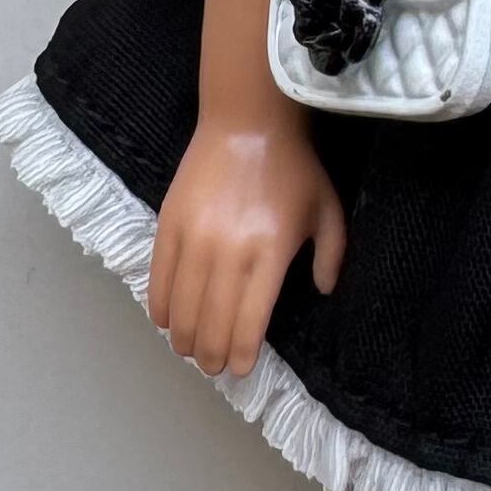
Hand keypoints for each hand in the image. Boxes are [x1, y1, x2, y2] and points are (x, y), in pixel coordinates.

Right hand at [147, 116, 346, 379]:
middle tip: (213, 366)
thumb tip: (323, 292)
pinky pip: (158, 277)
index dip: (241, 353)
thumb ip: (331, 255)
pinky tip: (166, 320)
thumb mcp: (328, 209)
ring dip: (183, 337)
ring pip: (181, 306)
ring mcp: (194, 237)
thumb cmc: (293, 168)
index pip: (249, 321)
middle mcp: (229, 251)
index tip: (240, 369)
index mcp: (270, 253)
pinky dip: (160, 305)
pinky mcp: (169, 222)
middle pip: (211, 321)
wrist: (247, 121)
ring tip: (189, 350)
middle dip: (211, 354)